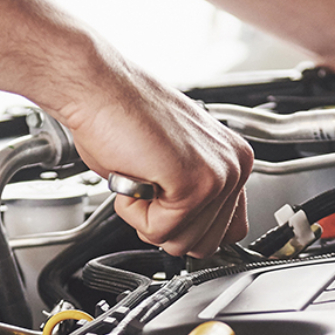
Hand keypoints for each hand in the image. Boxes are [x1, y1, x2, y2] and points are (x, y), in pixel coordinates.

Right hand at [54, 65, 252, 258]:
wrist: (99, 88)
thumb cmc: (122, 117)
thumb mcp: (172, 163)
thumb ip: (192, 197)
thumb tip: (190, 232)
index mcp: (234, 159)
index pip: (229, 231)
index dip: (188, 226)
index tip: (166, 201)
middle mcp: (235, 167)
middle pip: (206, 245)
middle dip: (165, 225)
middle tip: (148, 182)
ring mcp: (218, 176)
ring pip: (182, 243)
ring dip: (147, 217)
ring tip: (141, 174)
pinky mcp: (194, 184)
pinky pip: (159, 231)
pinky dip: (134, 211)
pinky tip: (134, 174)